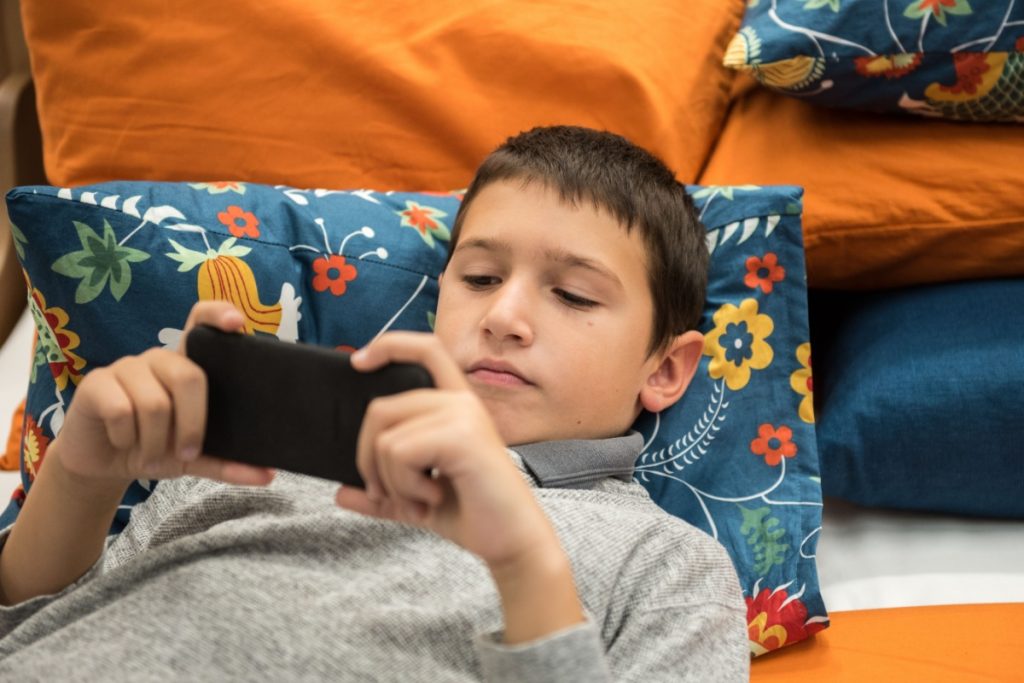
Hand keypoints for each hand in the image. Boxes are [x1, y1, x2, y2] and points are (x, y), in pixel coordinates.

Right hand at [54, 301, 275, 488]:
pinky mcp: (96, 382)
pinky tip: (123, 442)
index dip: (218, 315)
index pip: (200, 323)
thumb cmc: (155, 449)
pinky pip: (121, 410)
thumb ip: (227, 464)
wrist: (103, 466)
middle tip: (186, 454)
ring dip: (155, 442)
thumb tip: (268, 474)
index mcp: (186, 367)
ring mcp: (125, 367)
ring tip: (150, 455)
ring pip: (155, 403)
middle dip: (192, 424)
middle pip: (189, 376)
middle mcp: (158, 359)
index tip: (237, 323)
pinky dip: (127, 438)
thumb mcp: (193, 459)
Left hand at [335, 332, 556, 568]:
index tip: (358, 361)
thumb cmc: (476, 515)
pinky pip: (398, 452)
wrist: (512, 541)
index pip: (426, 351)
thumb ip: (382, 494)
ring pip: (385, 437)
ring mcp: (463, 415)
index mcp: (456, 407)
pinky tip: (431, 498)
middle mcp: (461, 402)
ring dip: (390, 481)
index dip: (390, 345)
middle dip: (367, 458)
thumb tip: (341, 493)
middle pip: (381, 409)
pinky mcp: (460, 435)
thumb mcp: (417, 501)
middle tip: (386, 493)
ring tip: (419, 499)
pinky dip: (403, 486)